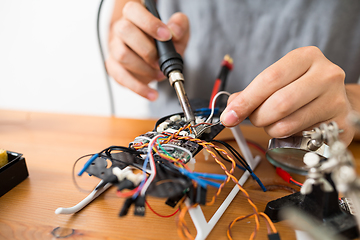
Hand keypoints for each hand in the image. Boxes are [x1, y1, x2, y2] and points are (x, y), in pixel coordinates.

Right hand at [106, 2, 189, 100]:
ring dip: (144, 69)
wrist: (154, 60)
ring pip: (122, 55)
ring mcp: (114, 47)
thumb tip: (174, 31)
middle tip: (161, 61)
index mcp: (135, 15)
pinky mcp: (113, 66)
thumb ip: (180, 26)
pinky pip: (120, 77)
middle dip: (147, 49)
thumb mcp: (177, 32)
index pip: (133, 11)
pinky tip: (152, 94)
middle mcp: (121, 28)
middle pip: (124, 31)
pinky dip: (138, 88)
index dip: (149, 23)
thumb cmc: (164, 43)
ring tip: (159, 74)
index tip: (167, 36)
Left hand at [220, 46, 354, 144]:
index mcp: (306, 57)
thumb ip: (253, 92)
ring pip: (288, 124)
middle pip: (279, 103)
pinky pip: (301, 137)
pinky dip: (287, 137)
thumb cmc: (302, 87)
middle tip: (253, 119)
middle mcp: (326, 75)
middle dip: (257, 117)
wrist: (337, 98)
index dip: (245, 100)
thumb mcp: (279, 80)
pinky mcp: (340, 124)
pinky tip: (289, 128)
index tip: (229, 115)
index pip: (269, 79)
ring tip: (272, 122)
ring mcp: (336, 100)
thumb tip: (231, 108)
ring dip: (270, 129)